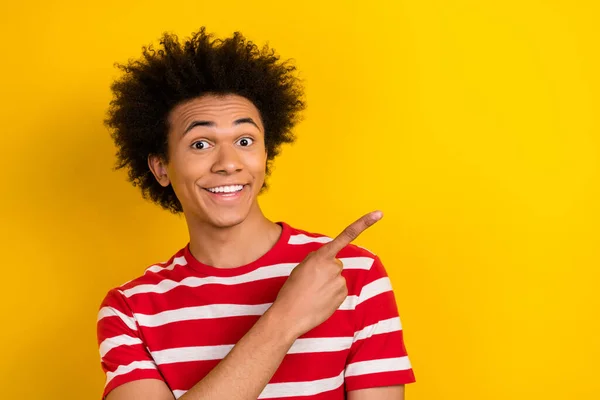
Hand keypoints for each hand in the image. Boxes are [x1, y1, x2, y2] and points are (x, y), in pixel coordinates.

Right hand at [270, 210, 383, 338]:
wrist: (289, 315)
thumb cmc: (292, 290)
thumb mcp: (301, 267)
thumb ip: (316, 259)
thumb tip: (329, 261)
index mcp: (321, 256)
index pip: (346, 236)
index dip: (364, 223)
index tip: (378, 214)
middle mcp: (334, 266)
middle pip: (336, 264)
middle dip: (326, 271)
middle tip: (311, 282)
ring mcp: (340, 281)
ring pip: (337, 278)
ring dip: (328, 284)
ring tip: (313, 293)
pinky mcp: (343, 294)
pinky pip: (339, 290)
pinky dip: (331, 294)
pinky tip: (319, 300)